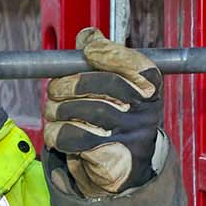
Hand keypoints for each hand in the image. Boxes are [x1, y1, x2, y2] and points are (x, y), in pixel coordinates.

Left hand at [44, 28, 163, 195]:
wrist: (125, 170)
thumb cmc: (117, 121)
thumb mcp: (118, 88)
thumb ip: (103, 60)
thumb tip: (88, 35)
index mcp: (150, 91)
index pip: (135, 66)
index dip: (109, 53)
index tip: (89, 49)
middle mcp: (145, 113)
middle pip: (103, 86)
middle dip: (69, 84)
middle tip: (55, 90)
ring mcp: (129, 138)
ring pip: (82, 111)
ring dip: (57, 110)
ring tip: (55, 112)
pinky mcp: (109, 160)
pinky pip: (71, 137)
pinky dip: (56, 133)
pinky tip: (59, 133)